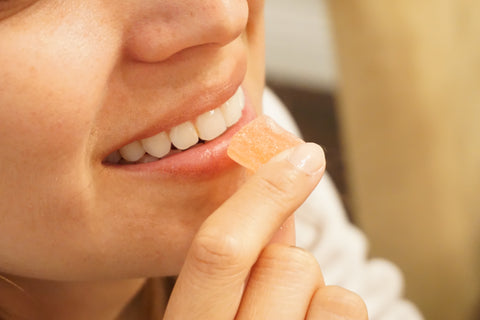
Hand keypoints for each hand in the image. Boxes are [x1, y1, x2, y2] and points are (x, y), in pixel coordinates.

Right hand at [164, 143, 367, 318]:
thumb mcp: (206, 311)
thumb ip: (234, 259)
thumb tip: (275, 194)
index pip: (219, 252)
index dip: (262, 194)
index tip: (301, 156)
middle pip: (287, 263)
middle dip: (286, 262)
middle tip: (271, 291)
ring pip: (329, 291)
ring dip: (313, 295)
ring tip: (289, 319)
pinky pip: (348, 311)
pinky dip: (334, 316)